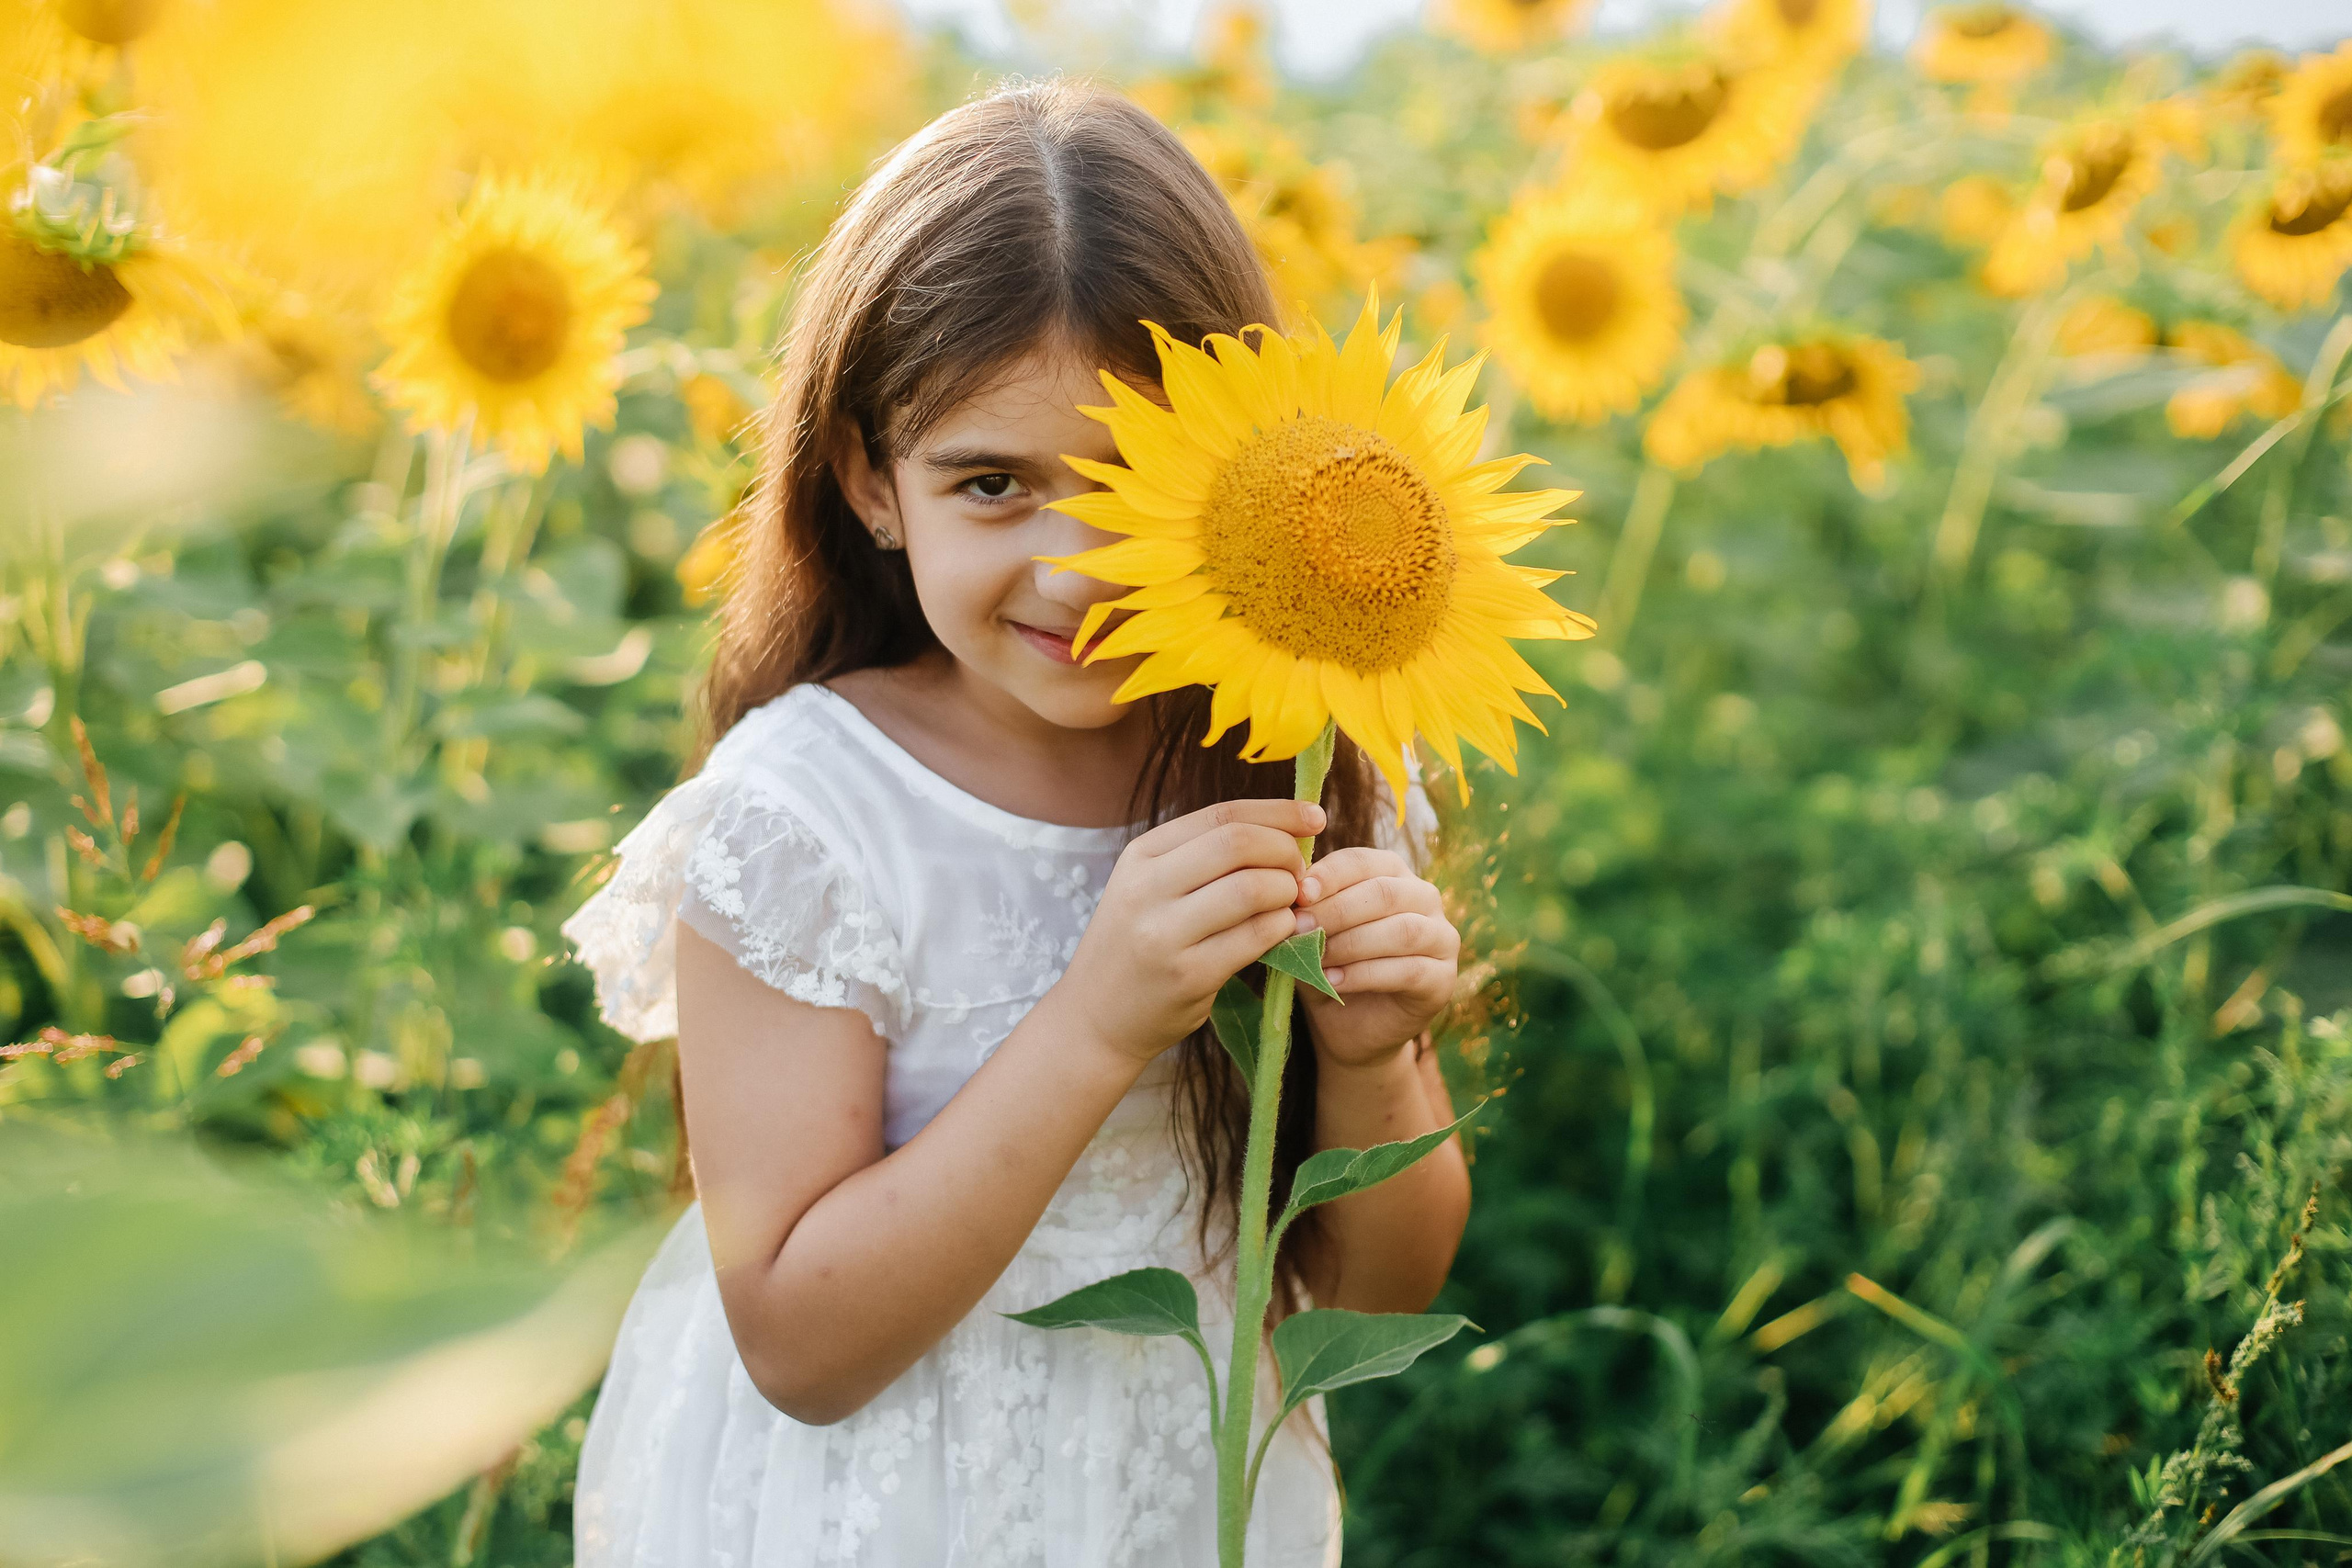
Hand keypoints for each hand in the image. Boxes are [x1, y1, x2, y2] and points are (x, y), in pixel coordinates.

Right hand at [1056, 798, 1325, 1066]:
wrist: (1096, 1018)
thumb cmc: (1136, 946)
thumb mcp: (1150, 888)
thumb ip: (1203, 859)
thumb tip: (1287, 832)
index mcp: (1141, 855)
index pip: (1221, 815)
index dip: (1278, 812)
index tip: (1314, 817)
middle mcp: (1147, 888)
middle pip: (1238, 843)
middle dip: (1285, 851)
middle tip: (1300, 872)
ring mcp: (1165, 934)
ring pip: (1251, 889)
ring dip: (1287, 892)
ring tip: (1291, 904)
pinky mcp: (1189, 976)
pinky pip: (1255, 938)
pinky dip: (1282, 928)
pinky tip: (1283, 931)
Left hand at [1293, 847, 1459, 1069]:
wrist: (1349, 1027)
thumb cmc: (1330, 966)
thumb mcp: (1312, 936)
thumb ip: (1308, 913)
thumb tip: (1290, 896)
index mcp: (1391, 874)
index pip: (1363, 861)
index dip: (1330, 875)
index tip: (1298, 893)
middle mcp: (1424, 898)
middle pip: (1385, 892)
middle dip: (1337, 910)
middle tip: (1299, 928)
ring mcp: (1441, 938)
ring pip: (1402, 930)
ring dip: (1352, 944)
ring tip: (1316, 958)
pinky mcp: (1444, 979)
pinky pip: (1409, 970)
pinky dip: (1366, 975)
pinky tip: (1334, 982)